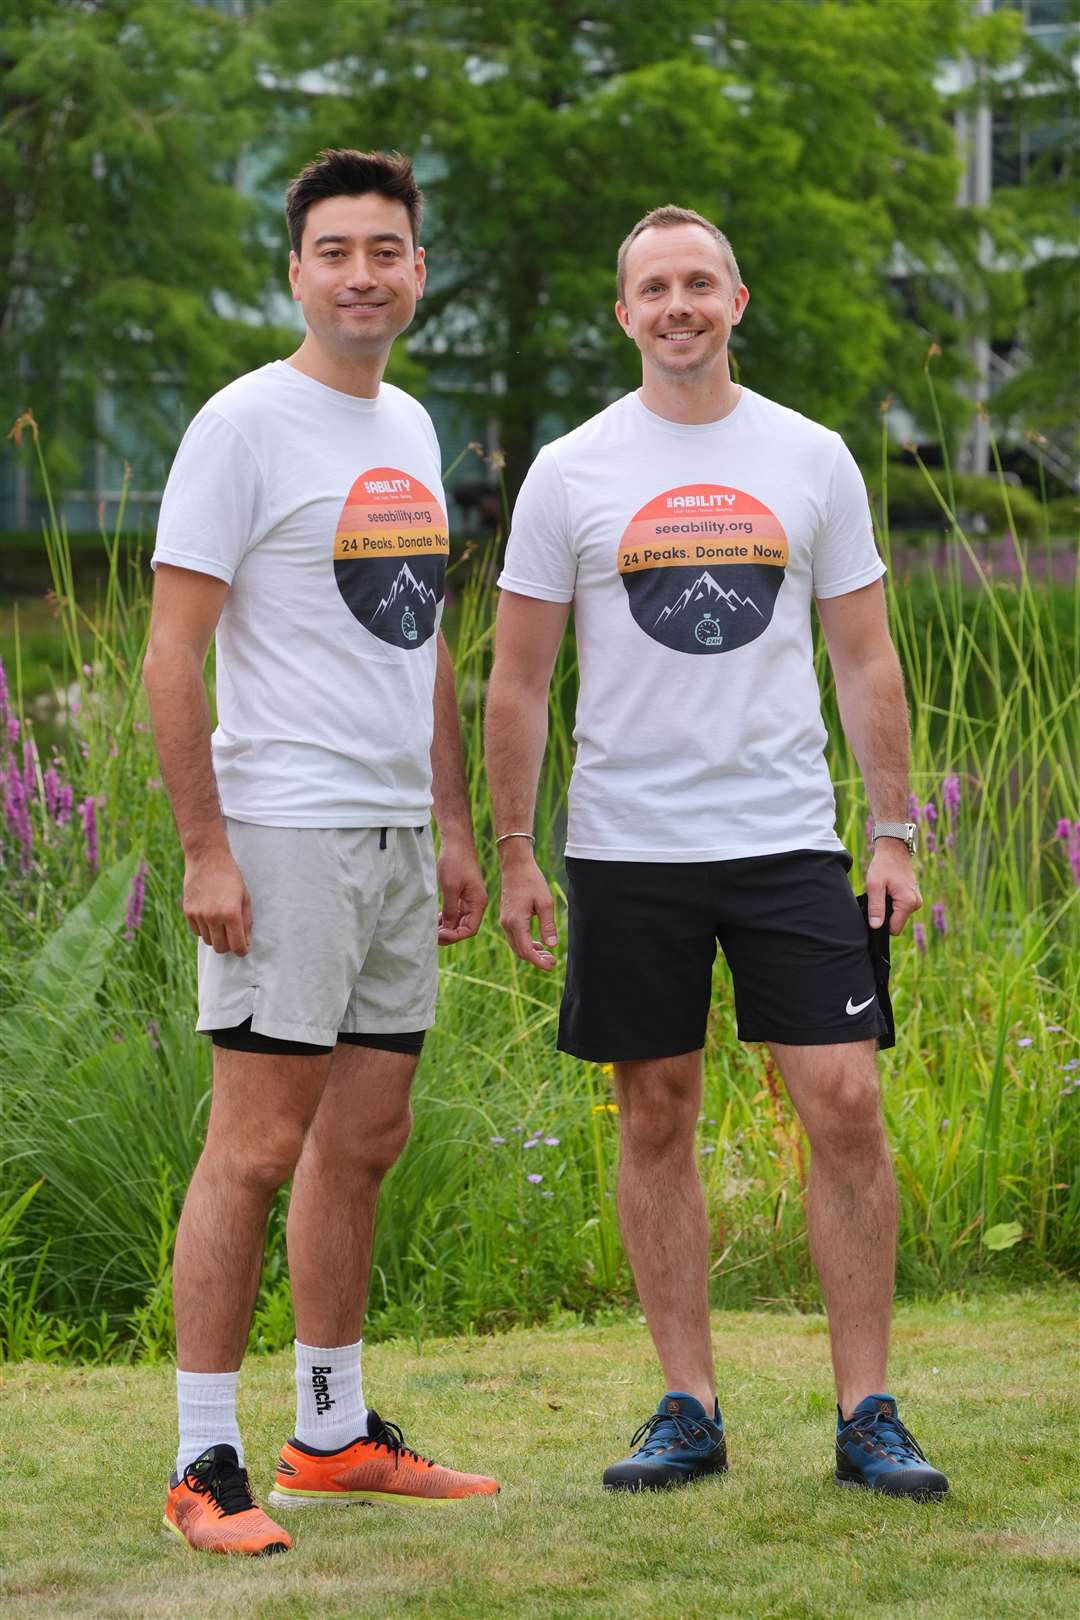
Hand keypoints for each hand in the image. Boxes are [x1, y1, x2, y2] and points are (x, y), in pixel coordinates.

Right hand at [183, 847, 251, 954]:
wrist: (207, 859)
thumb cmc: (230, 877)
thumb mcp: (245, 898)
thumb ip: (246, 922)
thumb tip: (246, 942)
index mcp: (231, 913)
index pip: (237, 945)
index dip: (242, 950)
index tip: (243, 949)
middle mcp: (214, 917)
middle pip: (221, 948)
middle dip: (229, 945)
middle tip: (232, 936)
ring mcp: (199, 915)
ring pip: (208, 941)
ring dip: (216, 936)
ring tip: (221, 921)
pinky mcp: (188, 911)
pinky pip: (197, 932)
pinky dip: (204, 929)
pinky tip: (209, 916)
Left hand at [437, 840, 487, 945]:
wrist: (457, 843)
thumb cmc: (455, 863)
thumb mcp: (450, 888)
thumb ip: (451, 910)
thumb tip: (448, 929)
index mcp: (478, 903)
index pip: (470, 929)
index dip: (455, 936)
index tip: (439, 934)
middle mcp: (476, 903)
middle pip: (465, 927)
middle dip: (450, 934)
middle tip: (432, 935)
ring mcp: (470, 899)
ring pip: (460, 921)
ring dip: (448, 927)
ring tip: (433, 929)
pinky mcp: (463, 895)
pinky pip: (457, 912)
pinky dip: (447, 918)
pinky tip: (437, 919)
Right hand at [498, 847, 558, 969]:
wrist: (516, 866)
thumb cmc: (532, 881)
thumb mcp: (545, 902)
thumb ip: (548, 925)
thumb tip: (552, 946)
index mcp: (516, 922)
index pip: (526, 951)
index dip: (539, 962)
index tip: (552, 966)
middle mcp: (507, 924)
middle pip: (520, 952)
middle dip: (536, 960)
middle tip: (553, 962)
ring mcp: (505, 922)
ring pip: (516, 946)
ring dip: (531, 953)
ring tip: (548, 955)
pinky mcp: (506, 918)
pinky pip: (515, 938)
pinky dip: (526, 944)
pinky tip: (538, 944)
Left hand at [866, 840, 920, 934]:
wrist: (894, 850)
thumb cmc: (883, 865)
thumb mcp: (874, 886)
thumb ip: (876, 907)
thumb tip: (876, 927)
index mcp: (908, 903)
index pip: (894, 929)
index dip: (882, 924)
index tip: (875, 911)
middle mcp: (916, 904)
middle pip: (896, 923)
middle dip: (885, 914)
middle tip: (878, 897)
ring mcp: (916, 900)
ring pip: (898, 916)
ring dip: (889, 908)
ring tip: (883, 892)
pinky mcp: (913, 897)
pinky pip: (901, 908)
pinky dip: (893, 903)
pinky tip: (889, 891)